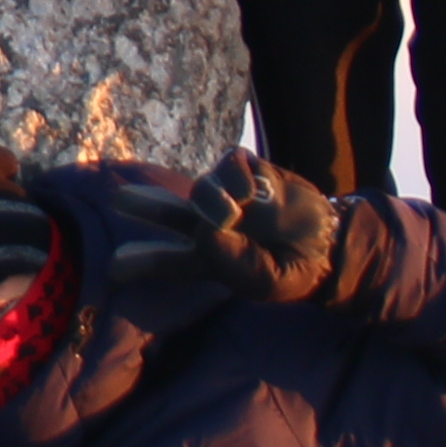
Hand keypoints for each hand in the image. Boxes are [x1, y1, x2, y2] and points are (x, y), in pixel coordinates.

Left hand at [100, 150, 337, 304]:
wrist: (330, 246)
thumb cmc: (293, 271)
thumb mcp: (263, 282)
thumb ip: (231, 262)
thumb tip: (204, 229)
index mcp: (208, 260)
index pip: (168, 261)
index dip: (141, 264)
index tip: (114, 268)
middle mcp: (211, 226)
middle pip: (169, 211)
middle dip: (145, 204)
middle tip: (119, 200)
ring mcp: (229, 197)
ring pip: (202, 188)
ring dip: (211, 197)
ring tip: (233, 213)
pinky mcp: (250, 173)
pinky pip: (230, 164)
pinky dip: (235, 176)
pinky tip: (252, 192)